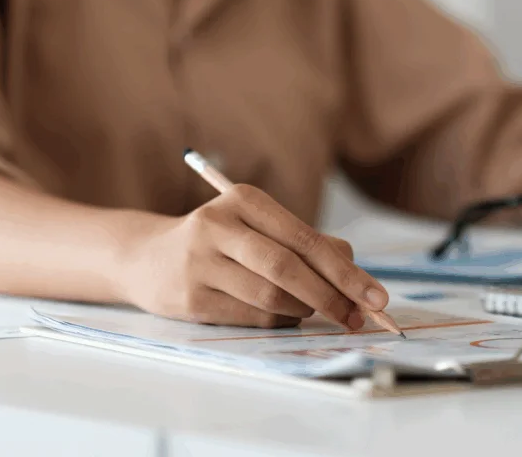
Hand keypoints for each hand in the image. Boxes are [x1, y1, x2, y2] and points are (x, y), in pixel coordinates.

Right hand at [117, 184, 388, 327]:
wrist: (146, 257)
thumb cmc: (222, 242)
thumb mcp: (263, 229)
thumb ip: (309, 244)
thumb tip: (354, 269)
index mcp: (246, 200)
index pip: (307, 239)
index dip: (346, 272)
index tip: (375, 296)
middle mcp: (219, 226)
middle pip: (289, 267)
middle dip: (332, 296)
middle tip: (358, 317)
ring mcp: (201, 263)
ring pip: (272, 296)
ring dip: (304, 309)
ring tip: (312, 309)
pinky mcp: (190, 298)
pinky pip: (252, 316)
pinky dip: (279, 320)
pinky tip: (284, 315)